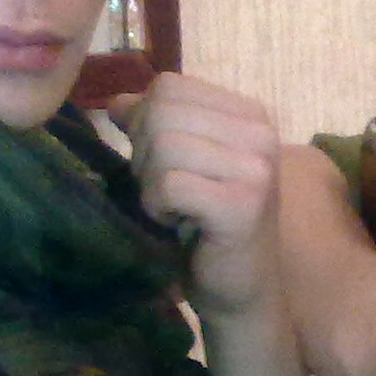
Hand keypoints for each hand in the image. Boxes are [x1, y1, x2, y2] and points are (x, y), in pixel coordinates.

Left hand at [100, 73, 282, 317]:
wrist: (241, 290)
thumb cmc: (208, 227)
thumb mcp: (181, 165)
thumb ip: (154, 127)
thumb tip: (115, 103)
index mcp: (250, 115)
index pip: (169, 86)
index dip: (144, 120)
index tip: (160, 163)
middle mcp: (261, 133)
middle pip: (162, 111)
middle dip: (144, 154)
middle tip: (165, 191)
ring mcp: (256, 168)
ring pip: (163, 145)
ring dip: (151, 183)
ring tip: (175, 208)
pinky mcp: (242, 205)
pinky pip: (169, 184)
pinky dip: (158, 206)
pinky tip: (179, 223)